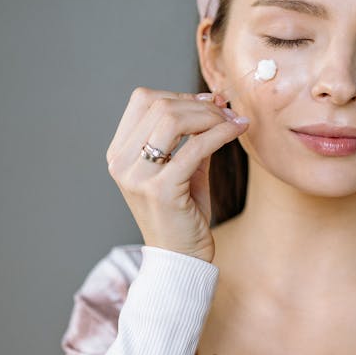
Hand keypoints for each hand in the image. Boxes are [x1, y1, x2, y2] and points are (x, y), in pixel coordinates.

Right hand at [106, 88, 248, 261]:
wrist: (180, 258)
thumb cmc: (182, 213)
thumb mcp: (182, 167)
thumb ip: (192, 135)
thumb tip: (215, 99)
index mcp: (119, 153)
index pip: (142, 100)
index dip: (179, 95)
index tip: (209, 103)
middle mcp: (121, 162)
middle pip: (159, 105)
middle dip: (199, 104)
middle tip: (227, 112)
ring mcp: (137, 176)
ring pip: (173, 120)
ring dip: (209, 116)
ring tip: (232, 122)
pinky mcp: (161, 190)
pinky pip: (195, 148)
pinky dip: (219, 134)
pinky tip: (236, 132)